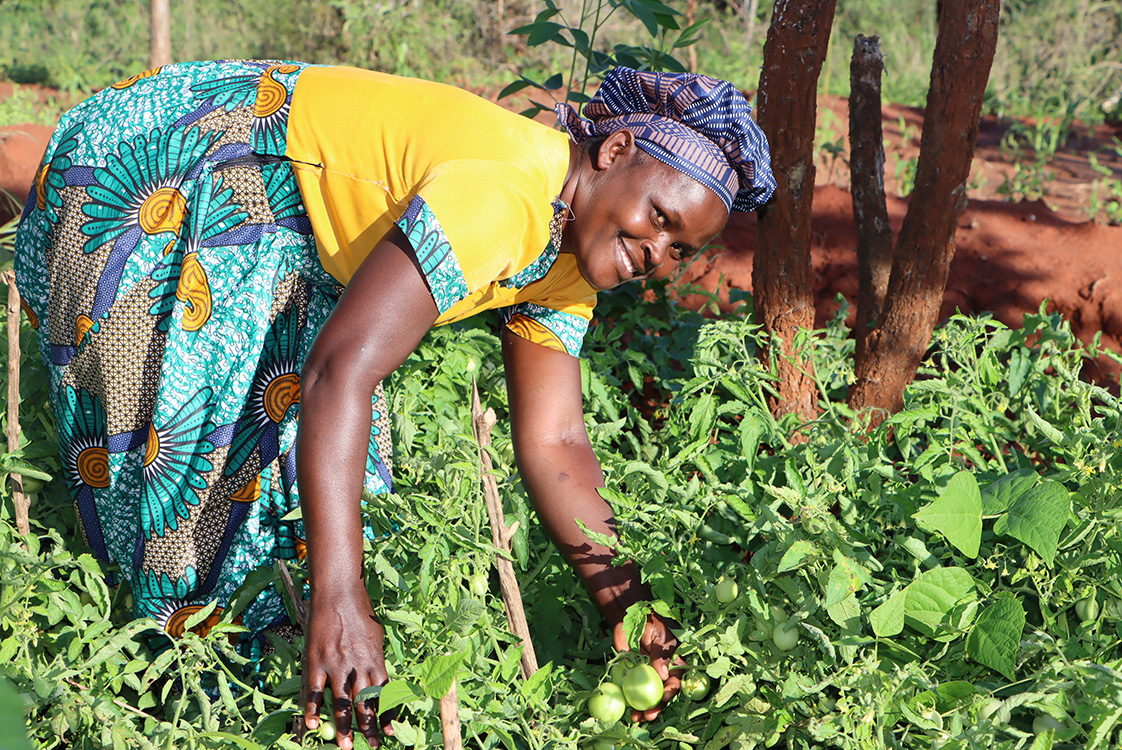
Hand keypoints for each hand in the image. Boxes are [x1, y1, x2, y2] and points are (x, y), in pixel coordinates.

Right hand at [302, 585, 394, 747]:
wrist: (338, 594)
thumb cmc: (359, 613)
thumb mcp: (375, 637)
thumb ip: (375, 660)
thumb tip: (380, 681)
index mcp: (375, 660)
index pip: (384, 694)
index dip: (387, 715)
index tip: (389, 733)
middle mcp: (358, 665)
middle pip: (365, 703)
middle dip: (369, 727)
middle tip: (372, 746)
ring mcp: (337, 664)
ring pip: (342, 702)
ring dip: (345, 727)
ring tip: (347, 746)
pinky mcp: (317, 661)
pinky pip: (315, 690)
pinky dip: (313, 708)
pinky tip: (313, 724)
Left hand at [611, 612, 686, 721]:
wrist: (628, 616)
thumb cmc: (650, 622)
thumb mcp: (660, 637)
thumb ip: (661, 655)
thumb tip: (663, 675)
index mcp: (672, 665)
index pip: (674, 682)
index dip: (670, 693)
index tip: (663, 700)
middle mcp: (660, 673)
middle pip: (660, 695)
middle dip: (656, 708)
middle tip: (648, 716)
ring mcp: (645, 676)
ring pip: (645, 697)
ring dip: (642, 709)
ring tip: (636, 718)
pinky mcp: (630, 675)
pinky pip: (630, 690)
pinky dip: (628, 701)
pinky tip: (625, 709)